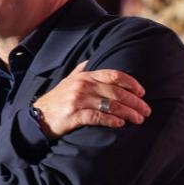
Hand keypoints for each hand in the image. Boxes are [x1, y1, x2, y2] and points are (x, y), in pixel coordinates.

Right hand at [31, 61, 151, 137]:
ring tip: (138, 119)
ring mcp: (78, 100)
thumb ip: (81, 69)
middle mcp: (83, 85)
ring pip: (111, 105)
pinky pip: (98, 117)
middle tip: (146, 110)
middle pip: (117, 92)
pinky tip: (121, 124)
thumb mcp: (68, 81)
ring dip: (128, 113)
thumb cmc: (57, 100)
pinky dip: (112, 120)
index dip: (131, 83)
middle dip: (135, 102)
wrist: (37, 118)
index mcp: (85, 76)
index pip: (114, 75)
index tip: (142, 92)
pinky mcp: (73, 116)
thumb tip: (91, 59)